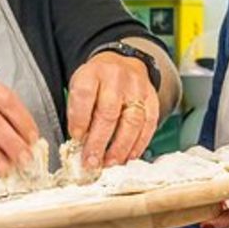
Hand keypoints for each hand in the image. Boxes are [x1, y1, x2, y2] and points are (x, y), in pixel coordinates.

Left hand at [68, 50, 159, 169]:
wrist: (121, 65)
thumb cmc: (97, 82)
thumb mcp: (80, 86)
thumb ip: (79, 111)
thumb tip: (80, 143)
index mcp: (93, 73)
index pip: (85, 94)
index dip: (80, 119)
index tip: (76, 138)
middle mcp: (117, 78)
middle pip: (109, 112)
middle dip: (99, 141)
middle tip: (91, 161)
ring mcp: (138, 88)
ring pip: (132, 121)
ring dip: (120, 147)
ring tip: (110, 163)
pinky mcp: (152, 99)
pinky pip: (149, 124)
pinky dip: (139, 144)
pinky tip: (129, 156)